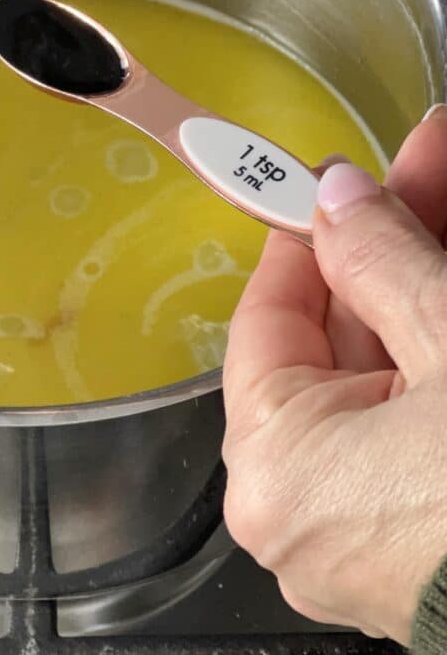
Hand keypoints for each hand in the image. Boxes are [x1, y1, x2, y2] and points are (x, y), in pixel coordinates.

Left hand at [221, 105, 446, 643]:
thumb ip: (383, 261)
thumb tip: (336, 194)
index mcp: (278, 469)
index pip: (269, 315)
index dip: (309, 231)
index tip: (338, 172)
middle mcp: (305, 510)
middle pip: (340, 336)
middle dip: (389, 241)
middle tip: (430, 159)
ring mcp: (366, 532)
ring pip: (388, 374)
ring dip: (423, 282)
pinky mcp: (420, 539)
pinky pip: (414, 423)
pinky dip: (439, 352)